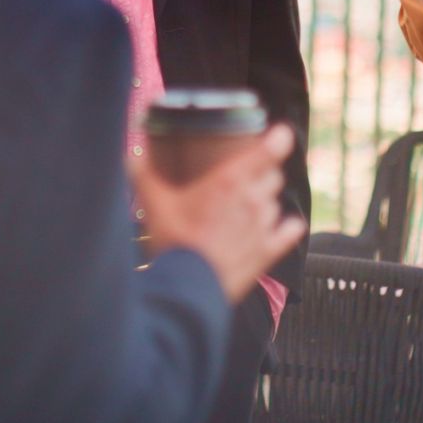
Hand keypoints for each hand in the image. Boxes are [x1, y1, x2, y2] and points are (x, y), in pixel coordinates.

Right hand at [131, 124, 307, 303]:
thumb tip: (132, 151)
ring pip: (276, 202)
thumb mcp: (153, 203)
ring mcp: (263, 226)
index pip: (268, 150)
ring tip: (248, 207)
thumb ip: (142, 172)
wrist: (188, 288)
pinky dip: (288, 227)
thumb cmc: (173, 243)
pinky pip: (291, 231)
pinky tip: (282, 226)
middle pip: (273, 176)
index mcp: (229, 181)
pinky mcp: (268, 251)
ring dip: (266, 201)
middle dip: (263, 173)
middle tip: (246, 177)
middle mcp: (252, 199)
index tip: (278, 134)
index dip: (278, 138)